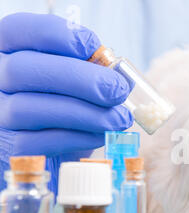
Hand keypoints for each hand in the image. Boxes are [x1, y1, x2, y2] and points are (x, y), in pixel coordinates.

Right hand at [0, 13, 132, 192]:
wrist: (58, 144)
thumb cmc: (70, 99)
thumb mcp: (79, 76)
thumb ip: (91, 67)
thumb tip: (115, 75)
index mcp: (11, 48)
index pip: (21, 30)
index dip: (58, 35)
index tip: (93, 46)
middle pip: (22, 69)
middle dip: (80, 80)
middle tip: (118, 91)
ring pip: (30, 108)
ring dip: (85, 114)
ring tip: (119, 118)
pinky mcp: (11, 147)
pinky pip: (40, 142)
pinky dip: (78, 137)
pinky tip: (103, 134)